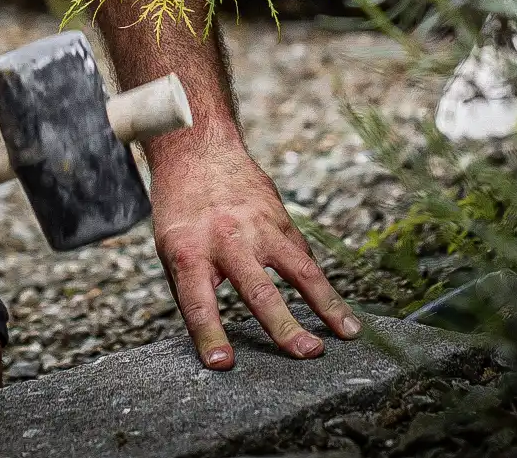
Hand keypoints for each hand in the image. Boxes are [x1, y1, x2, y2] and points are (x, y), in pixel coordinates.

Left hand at [149, 133, 359, 367]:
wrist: (197, 151)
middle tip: (306, 354)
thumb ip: (191, 289)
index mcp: (188, 250)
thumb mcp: (168, 248)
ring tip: (348, 333)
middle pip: (257, 289)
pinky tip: (337, 310)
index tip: (222, 365)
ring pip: (299, 269)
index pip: (198, 302)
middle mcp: (226, 239)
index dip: (209, 335)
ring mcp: (258, 227)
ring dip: (326, 304)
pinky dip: (321, 286)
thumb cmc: (180, 209)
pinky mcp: (280, 219)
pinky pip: (303, 257)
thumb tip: (212, 339)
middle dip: (283, 325)